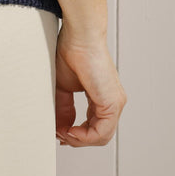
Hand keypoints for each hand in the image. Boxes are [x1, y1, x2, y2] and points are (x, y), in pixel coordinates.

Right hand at [55, 24, 127, 146]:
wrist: (79, 36)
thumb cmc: (71, 51)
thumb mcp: (64, 86)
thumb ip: (64, 109)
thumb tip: (62, 128)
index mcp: (102, 96)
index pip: (94, 126)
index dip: (76, 134)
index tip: (59, 131)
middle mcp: (112, 101)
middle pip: (98, 135)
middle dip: (76, 139)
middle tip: (59, 135)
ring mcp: (115, 103)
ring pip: (101, 136)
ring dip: (79, 139)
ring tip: (62, 132)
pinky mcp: (112, 103)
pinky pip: (101, 132)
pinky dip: (84, 136)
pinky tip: (70, 131)